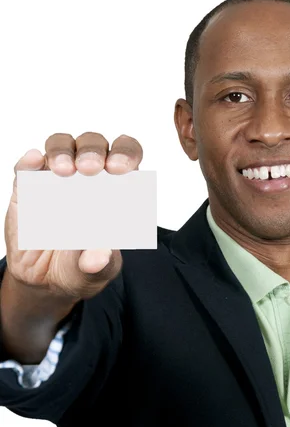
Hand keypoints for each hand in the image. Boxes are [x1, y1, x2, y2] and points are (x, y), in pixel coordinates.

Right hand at [4, 132, 142, 299]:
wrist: (46, 282)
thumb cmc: (81, 267)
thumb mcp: (96, 271)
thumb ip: (100, 263)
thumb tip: (99, 257)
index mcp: (116, 190)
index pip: (127, 157)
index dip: (126, 154)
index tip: (119, 168)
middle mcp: (88, 177)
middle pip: (93, 144)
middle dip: (93, 151)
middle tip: (90, 169)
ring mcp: (56, 179)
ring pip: (61, 146)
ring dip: (63, 152)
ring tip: (63, 172)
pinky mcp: (27, 188)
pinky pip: (26, 167)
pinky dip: (29, 161)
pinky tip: (34, 162)